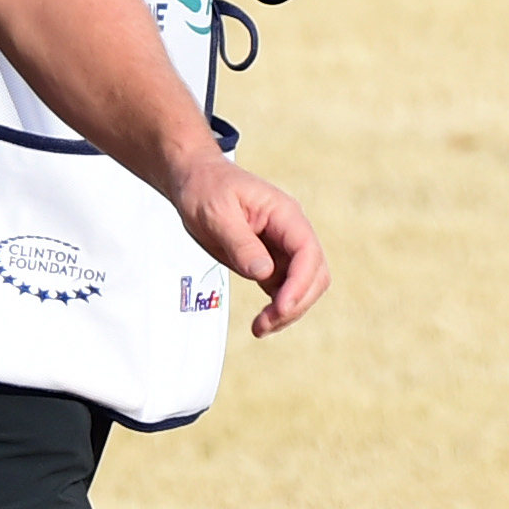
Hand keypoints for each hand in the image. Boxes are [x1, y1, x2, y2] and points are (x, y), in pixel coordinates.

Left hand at [167, 154, 330, 335]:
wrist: (194, 181)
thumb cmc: (205, 188)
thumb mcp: (216, 213)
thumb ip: (240, 243)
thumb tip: (264, 274)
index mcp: (283, 213)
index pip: (307, 251)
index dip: (299, 282)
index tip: (280, 306)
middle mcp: (290, 231)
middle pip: (314, 273)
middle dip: (296, 302)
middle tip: (267, 322)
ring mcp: (282, 247)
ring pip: (303, 286)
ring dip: (288, 310)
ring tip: (260, 327)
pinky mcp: (271, 261)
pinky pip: (285, 289)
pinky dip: (278, 309)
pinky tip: (262, 321)